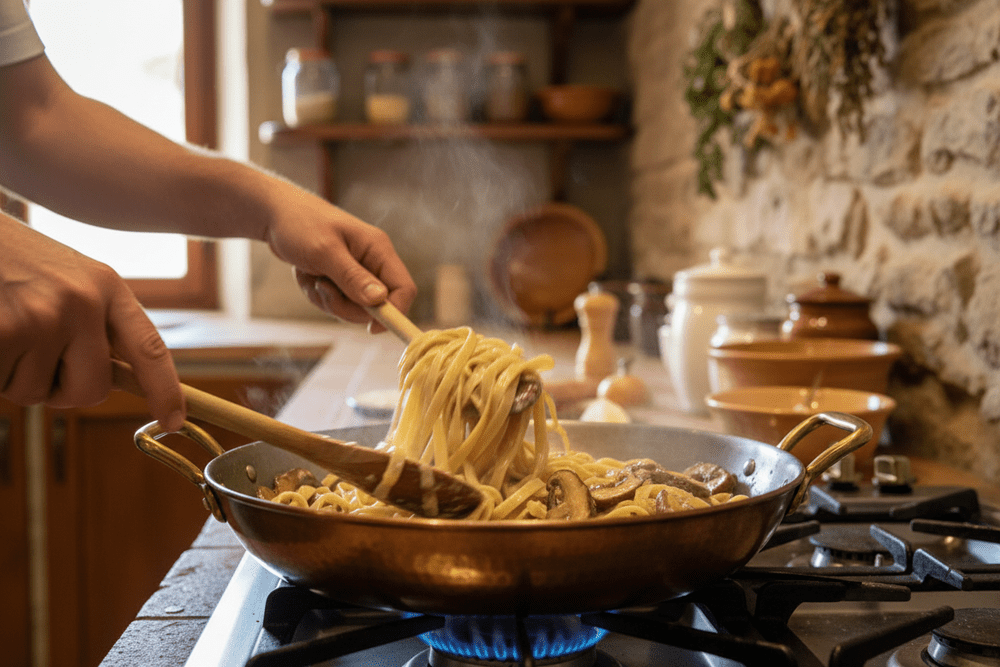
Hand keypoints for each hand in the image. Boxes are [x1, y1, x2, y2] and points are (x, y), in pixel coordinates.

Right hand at [0, 217, 184, 429]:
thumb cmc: (15, 260)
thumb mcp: (72, 280)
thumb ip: (99, 325)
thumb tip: (122, 381)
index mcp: (108, 287)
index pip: (149, 349)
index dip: (165, 390)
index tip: (173, 420)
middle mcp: (83, 301)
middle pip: (90, 390)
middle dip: (61, 390)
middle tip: (35, 356)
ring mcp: (43, 316)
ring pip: (34, 393)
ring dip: (15, 375)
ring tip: (7, 327)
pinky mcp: (4, 330)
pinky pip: (2, 385)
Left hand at [262, 186, 416, 330]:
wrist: (275, 214)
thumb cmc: (300, 223)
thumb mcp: (324, 251)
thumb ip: (352, 277)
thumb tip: (379, 300)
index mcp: (378, 249)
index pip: (404, 288)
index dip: (394, 312)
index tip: (371, 328)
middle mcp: (372, 262)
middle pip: (376, 306)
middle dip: (346, 306)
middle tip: (321, 290)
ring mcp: (357, 272)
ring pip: (353, 308)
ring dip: (328, 300)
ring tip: (311, 277)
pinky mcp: (341, 279)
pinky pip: (336, 302)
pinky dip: (318, 295)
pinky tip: (307, 276)